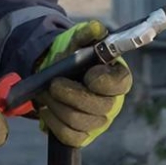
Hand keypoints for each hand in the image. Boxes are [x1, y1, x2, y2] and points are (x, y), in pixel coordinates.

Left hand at [34, 20, 131, 147]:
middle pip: (98, 107)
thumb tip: (97, 28)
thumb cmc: (73, 57)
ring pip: (79, 121)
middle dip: (71, 94)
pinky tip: (46, 109)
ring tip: (45, 93)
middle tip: (53, 83)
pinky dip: (53, 122)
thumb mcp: (78, 41)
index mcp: (118, 78)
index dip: (103, 81)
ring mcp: (98, 122)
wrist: (56, 73)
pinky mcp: (83, 136)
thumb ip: (87, 33)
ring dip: (57, 106)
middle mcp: (112, 103)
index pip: (119, 84)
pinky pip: (69, 136)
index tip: (88, 74)